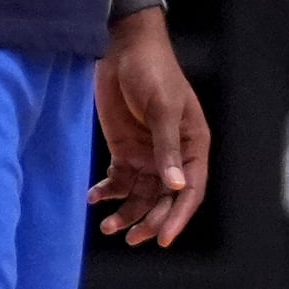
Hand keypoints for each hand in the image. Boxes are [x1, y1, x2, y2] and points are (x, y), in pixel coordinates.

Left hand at [92, 9, 210, 245]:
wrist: (123, 48)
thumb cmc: (152, 72)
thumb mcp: (162, 109)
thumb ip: (167, 148)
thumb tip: (176, 186)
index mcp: (193, 144)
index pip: (191, 189)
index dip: (178, 216)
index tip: (162, 239)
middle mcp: (173, 154)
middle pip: (165, 199)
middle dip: (149, 220)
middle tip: (129, 238)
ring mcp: (148, 152)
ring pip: (141, 195)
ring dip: (127, 213)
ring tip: (107, 225)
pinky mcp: (125, 149)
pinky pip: (119, 181)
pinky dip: (108, 193)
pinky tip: (95, 197)